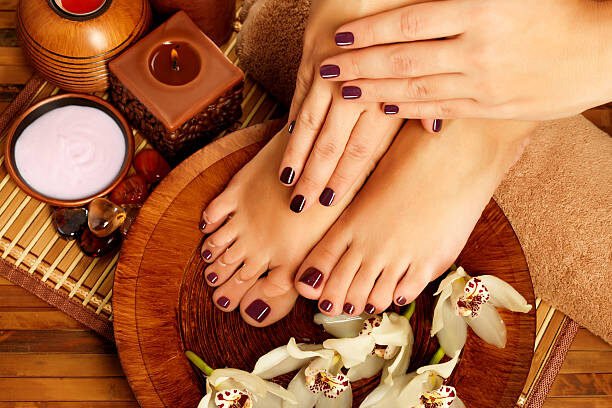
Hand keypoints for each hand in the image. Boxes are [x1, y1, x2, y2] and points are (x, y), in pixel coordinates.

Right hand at [278, 0, 405, 212]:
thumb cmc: (402, 5)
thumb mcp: (426, 44)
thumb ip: (426, 88)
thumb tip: (433, 128)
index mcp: (382, 85)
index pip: (360, 143)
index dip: (345, 174)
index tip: (332, 200)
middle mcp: (349, 82)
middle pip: (329, 138)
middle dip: (315, 174)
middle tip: (300, 205)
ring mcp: (324, 68)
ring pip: (307, 120)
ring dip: (296, 153)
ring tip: (286, 180)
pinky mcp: (308, 53)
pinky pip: (298, 92)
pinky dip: (292, 118)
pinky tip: (288, 140)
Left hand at [320, 0, 611, 120]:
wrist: (605, 48)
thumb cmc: (557, 7)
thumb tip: (419, 1)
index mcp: (480, 7)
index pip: (408, 20)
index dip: (369, 30)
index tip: (339, 37)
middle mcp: (477, 45)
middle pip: (402, 58)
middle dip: (359, 65)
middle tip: (326, 69)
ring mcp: (484, 80)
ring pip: (416, 88)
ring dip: (375, 91)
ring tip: (345, 91)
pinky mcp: (493, 106)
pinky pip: (442, 108)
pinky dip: (410, 109)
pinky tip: (386, 109)